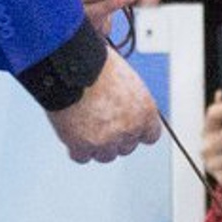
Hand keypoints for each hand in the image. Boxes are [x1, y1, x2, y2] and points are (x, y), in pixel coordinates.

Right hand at [45, 45, 161, 163]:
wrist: (71, 67)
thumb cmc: (97, 64)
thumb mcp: (126, 79)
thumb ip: (130, 101)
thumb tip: (125, 108)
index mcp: (145, 111)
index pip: (150, 135)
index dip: (136, 131)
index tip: (127, 127)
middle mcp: (129, 129)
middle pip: (126, 147)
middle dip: (115, 137)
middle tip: (100, 121)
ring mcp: (106, 140)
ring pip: (105, 155)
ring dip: (96, 145)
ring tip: (84, 125)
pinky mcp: (82, 146)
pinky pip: (82, 157)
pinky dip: (76, 148)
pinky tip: (72, 134)